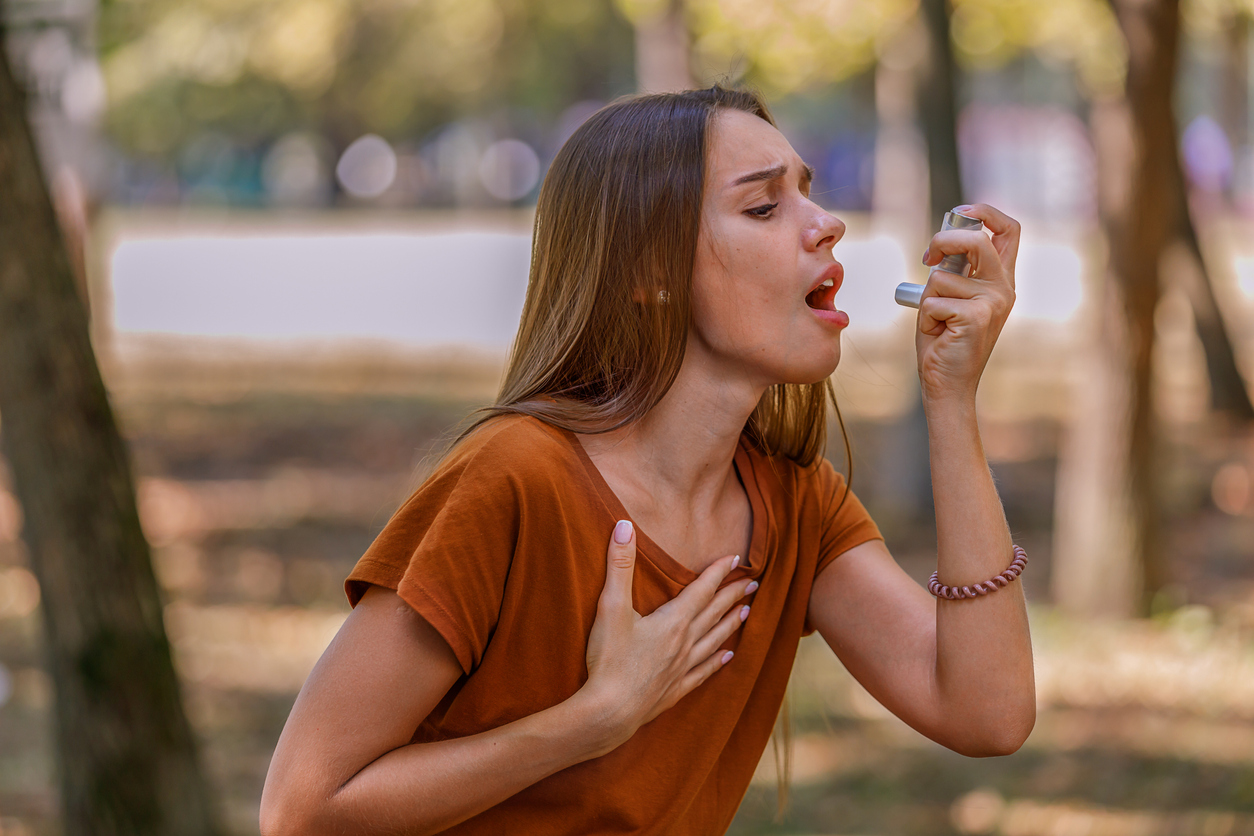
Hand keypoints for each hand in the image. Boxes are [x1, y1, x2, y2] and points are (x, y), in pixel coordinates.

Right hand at [580, 520, 754, 747]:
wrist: (608, 713)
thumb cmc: (609, 660)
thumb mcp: (611, 607)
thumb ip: (619, 565)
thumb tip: (623, 526)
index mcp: (673, 621)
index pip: (702, 589)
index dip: (719, 572)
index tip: (736, 559)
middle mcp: (685, 643)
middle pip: (714, 613)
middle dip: (733, 595)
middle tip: (754, 583)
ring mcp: (682, 668)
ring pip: (714, 640)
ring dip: (731, 624)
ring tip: (746, 612)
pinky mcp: (674, 690)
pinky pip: (703, 671)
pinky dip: (717, 661)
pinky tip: (727, 657)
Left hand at [916, 204, 1019, 404]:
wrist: (947, 384)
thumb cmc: (944, 341)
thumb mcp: (951, 297)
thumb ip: (954, 271)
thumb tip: (941, 244)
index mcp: (1000, 280)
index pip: (1008, 231)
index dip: (985, 212)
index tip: (959, 212)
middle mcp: (1003, 288)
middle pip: (977, 240)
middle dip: (943, 241)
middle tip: (928, 259)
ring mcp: (993, 302)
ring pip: (942, 277)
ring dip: (928, 299)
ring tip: (937, 323)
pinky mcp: (976, 317)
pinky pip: (933, 301)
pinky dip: (925, 318)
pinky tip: (938, 335)